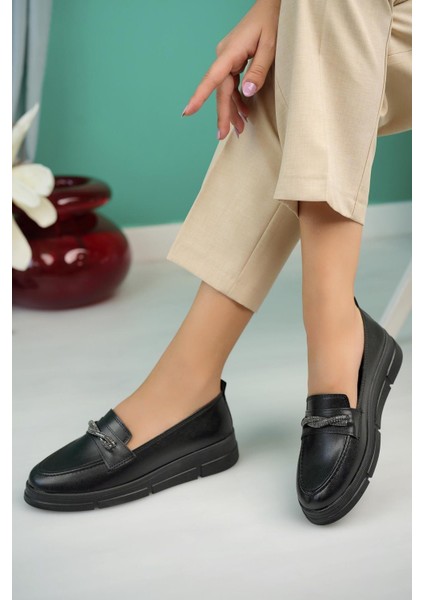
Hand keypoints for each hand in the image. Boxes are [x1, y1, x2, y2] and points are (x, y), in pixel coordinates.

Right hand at [181, 0, 280, 139]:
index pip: (212, 78)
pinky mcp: (233, 61)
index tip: (187, 112)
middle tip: (223, 136)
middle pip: (220, 91)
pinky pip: (231, 84)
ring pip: (226, 90)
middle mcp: (224, 56)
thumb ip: (258, 71)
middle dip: (223, 114)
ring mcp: (227, 59)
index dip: (199, 97)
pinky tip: (243, 112)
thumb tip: (246, 94)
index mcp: (230, 52)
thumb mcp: (270, 47)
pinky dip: (237, 99)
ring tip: (240, 130)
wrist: (272, 5)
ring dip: (232, 110)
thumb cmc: (272, 22)